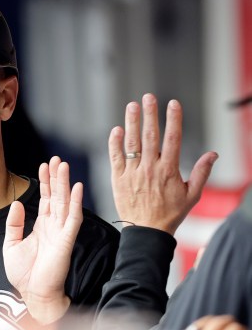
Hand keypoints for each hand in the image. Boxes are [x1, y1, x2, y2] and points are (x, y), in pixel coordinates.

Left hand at [3, 157, 83, 324]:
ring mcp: (61, 232)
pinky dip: (76, 203)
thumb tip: (17, 203)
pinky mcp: (66, 240)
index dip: (45, 182)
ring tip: (63, 166)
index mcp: (41, 226)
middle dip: (56, 177)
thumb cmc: (24, 274)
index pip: (45, 199)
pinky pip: (73, 219)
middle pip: (56, 196)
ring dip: (65, 184)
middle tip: (56, 160)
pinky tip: (76, 189)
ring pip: (65, 202)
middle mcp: (53, 226)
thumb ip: (14, 223)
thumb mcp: (11, 244)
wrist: (32, 294)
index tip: (43, 166)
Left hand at [109, 93, 217, 234]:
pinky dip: (115, 143)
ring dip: (131, 123)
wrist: (146, 231)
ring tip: (132, 106)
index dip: (173, 119)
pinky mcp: (118, 179)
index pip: (172, 139)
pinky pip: (116, 157)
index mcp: (169, 170)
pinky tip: (116, 130)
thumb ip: (202, 172)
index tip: (173, 103)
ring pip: (131, 143)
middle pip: (150, 136)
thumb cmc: (170, 213)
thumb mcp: (192, 195)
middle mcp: (150, 169)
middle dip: (149, 114)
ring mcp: (132, 173)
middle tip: (148, 97)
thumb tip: (213, 154)